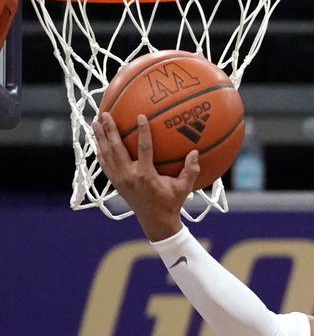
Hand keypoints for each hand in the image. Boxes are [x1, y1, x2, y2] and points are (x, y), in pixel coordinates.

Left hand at [91, 112, 198, 239]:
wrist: (155, 221)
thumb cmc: (171, 203)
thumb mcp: (184, 188)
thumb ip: (191, 170)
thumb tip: (195, 152)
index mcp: (146, 175)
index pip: (143, 148)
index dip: (142, 131)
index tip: (140, 116)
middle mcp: (129, 175)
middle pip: (116, 148)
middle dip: (109, 130)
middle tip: (106, 114)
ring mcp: (120, 179)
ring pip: (106, 155)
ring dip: (100, 138)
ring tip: (96, 122)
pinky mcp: (115, 183)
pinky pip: (104, 164)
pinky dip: (100, 151)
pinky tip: (98, 142)